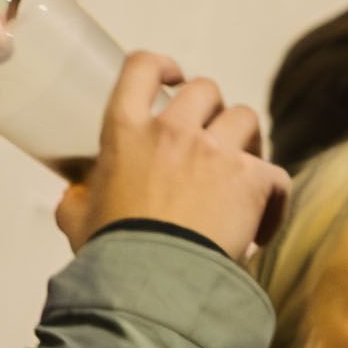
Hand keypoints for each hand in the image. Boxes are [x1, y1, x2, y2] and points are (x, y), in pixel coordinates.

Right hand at [64, 55, 282, 261]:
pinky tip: (261, 227)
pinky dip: (274, 198)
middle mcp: (172, 130)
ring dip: (250, 140)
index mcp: (125, 129)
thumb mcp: (78, 219)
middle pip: (206, 89)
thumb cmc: (113, 253)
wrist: (155, 281)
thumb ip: (76, 202)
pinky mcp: (250, 180)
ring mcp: (214, 151)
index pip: (142, 66)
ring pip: (246, 118)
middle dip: (214, 108)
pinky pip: (276, 175)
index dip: (162, 65)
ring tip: (245, 174)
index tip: (173, 77)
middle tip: (215, 140)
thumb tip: (72, 200)